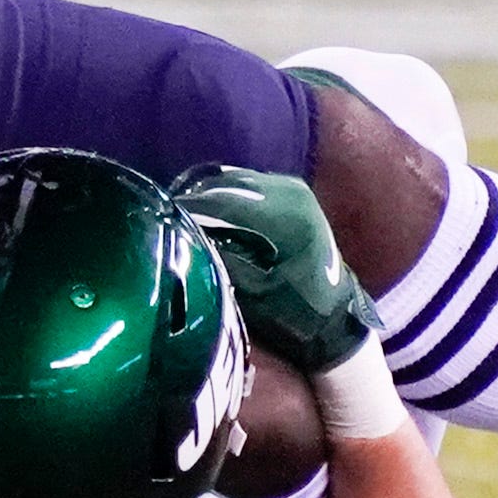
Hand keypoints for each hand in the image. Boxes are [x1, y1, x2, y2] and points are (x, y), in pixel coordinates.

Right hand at [171, 166, 379, 376]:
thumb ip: (222, 261)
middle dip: (195, 200)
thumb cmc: (297, 312)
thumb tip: (185, 237)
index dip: (189, 208)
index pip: (225, 203)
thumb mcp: (255, 294)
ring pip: (235, 181)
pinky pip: (247, 184)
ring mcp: (291, 188)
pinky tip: (204, 210)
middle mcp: (290, 192)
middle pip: (228, 186)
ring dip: (207, 195)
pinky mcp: (289, 191)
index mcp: (287, 217)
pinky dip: (224, 194)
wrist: (335, 315)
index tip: (162, 217)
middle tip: (165, 216)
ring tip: (180, 213)